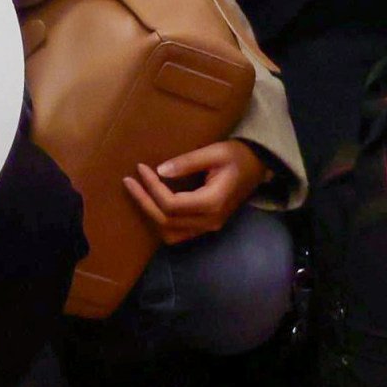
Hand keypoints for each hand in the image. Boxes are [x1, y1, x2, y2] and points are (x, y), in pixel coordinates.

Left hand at [127, 140, 262, 243]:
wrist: (258, 167)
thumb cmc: (238, 156)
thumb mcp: (215, 152)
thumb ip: (188, 162)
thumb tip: (160, 171)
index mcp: (212, 203)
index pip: (172, 204)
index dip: (151, 189)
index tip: (141, 169)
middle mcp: (210, 221)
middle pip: (167, 221)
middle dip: (144, 201)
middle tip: (129, 181)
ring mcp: (209, 226)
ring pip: (170, 233)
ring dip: (151, 216)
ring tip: (138, 193)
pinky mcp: (206, 225)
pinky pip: (178, 232)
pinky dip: (162, 221)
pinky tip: (152, 203)